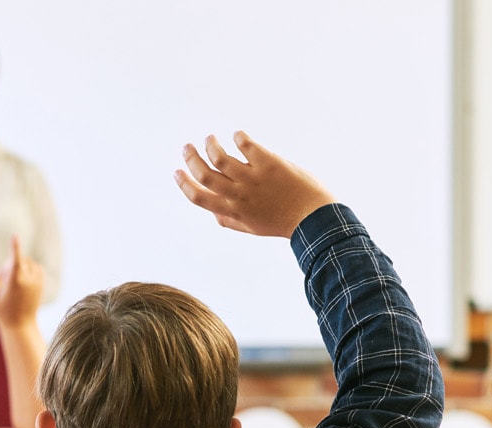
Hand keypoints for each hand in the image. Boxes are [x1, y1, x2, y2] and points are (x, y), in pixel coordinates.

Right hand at [0, 236, 42, 327]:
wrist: (21, 325)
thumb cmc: (2, 312)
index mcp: (15, 282)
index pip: (15, 260)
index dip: (14, 247)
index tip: (14, 236)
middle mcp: (28, 280)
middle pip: (17, 260)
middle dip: (8, 265)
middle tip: (1, 279)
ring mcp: (37, 281)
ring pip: (27, 262)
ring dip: (18, 266)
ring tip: (11, 281)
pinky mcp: (41, 282)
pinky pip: (35, 266)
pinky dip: (28, 268)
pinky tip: (21, 279)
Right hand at [174, 132, 334, 237]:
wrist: (314, 217)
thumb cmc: (284, 222)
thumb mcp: (253, 228)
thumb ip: (230, 220)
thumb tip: (213, 213)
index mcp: (233, 210)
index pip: (198, 197)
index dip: (184, 183)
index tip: (177, 171)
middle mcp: (239, 194)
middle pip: (204, 174)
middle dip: (191, 159)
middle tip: (187, 147)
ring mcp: (253, 178)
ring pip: (220, 157)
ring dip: (211, 145)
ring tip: (211, 138)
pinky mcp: (269, 163)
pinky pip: (246, 145)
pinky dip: (239, 137)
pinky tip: (238, 135)